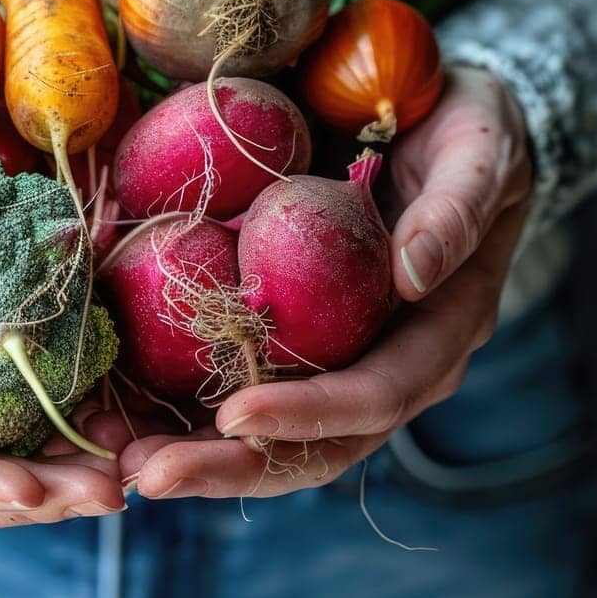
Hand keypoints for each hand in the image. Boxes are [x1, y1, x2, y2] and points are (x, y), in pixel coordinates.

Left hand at [119, 65, 532, 499]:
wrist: (449, 123)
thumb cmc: (471, 133)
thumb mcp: (479, 154)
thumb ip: (456, 209)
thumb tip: (416, 273)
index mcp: (438, 335)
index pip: (374, 397)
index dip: (308, 414)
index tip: (235, 415)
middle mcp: (387, 363)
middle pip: (312, 445)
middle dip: (229, 466)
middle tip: (148, 474)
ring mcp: (340, 356)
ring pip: (270, 434)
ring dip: (195, 452)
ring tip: (117, 459)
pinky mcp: (298, 334)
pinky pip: (241, 381)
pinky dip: (181, 403)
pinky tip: (120, 407)